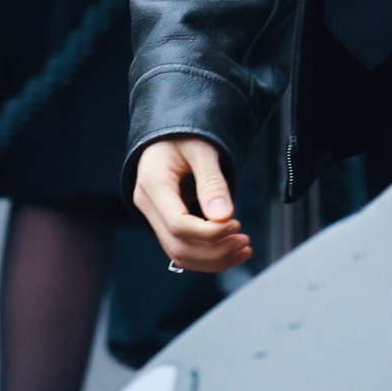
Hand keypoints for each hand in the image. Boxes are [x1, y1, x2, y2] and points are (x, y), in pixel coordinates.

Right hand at [133, 135, 252, 273]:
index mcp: (153, 183)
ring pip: (178, 254)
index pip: (178, 224)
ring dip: (212, 259)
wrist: (171, 131)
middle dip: (214, 251)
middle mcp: (147, 204)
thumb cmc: (185, 133)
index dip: (209, 233)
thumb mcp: (202, 149)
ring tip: (243, 249)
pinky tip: (230, 250)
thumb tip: (224, 216)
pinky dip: (206, 254)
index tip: (235, 225)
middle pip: (177, 246)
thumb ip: (212, 182)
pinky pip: (182, 247)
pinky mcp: (164, 221)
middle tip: (244, 242)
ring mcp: (153, 215)